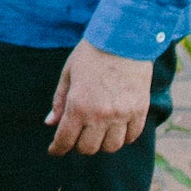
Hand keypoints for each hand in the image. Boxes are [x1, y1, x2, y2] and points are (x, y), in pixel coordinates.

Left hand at [47, 41, 153, 157]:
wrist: (124, 39)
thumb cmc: (92, 54)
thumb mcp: (68, 74)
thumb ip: (59, 101)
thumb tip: (50, 123)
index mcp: (79, 105)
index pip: (66, 139)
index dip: (58, 148)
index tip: (54, 150)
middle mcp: (101, 115)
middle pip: (88, 148)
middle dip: (78, 145)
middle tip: (76, 136)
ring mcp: (122, 115)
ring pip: (111, 147)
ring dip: (101, 143)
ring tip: (97, 132)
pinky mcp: (140, 111)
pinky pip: (131, 137)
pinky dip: (122, 137)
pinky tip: (115, 128)